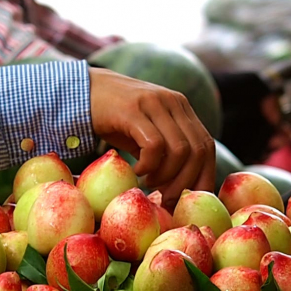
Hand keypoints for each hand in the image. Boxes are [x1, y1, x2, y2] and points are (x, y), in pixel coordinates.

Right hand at [88, 68, 213, 204]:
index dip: (204, 176)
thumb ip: (165, 152)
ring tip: (149, 182)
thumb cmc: (115, 119)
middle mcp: (173, 102)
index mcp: (181, 108)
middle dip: (185, 183)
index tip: (190, 200)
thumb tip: (180, 191)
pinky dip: (149, 165)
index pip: (206, 145)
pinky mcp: (133, 109)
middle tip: (167, 198)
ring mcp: (154, 103)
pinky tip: (136, 170)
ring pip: (179, 150)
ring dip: (166, 176)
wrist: (84, 90)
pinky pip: (153, 145)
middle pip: (197, 150)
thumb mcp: (146, 132)